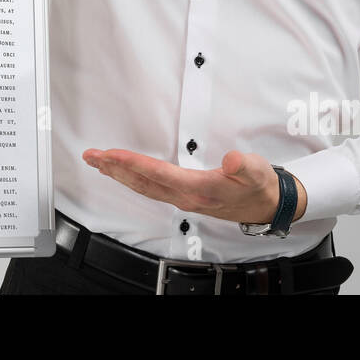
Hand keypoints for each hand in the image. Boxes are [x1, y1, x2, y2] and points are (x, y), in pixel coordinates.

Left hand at [82, 147, 306, 225]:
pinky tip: (122, 173)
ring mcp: (183, 199)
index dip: (133, 163)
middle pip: (143, 182)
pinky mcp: (183, 197)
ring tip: (98, 162)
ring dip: (118, 174)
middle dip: (115, 168)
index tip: (112, 154)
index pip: (159, 174)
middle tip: (92, 156)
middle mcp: (186, 197)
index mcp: (200, 189)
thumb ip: (245, 166)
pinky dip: (132, 179)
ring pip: (143, 187)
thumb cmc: (259, 185)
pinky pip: (150, 189)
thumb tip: (232, 159)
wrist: (267, 205)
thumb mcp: (258, 171)